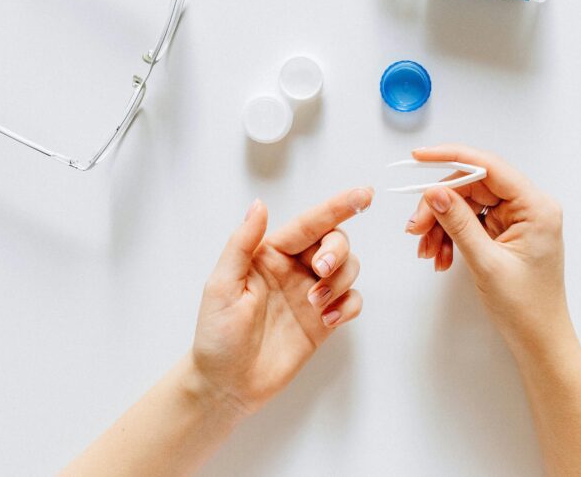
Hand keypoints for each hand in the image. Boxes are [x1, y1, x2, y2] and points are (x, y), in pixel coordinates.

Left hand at [191, 187, 372, 415]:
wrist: (226, 384)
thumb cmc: (216, 335)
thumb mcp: (222, 285)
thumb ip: (242, 244)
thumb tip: (259, 205)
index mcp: (270, 253)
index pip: (309, 223)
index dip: (337, 206)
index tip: (364, 195)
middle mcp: (294, 269)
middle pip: (335, 241)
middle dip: (337, 250)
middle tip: (322, 269)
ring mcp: (311, 294)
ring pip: (348, 269)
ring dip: (340, 280)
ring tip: (316, 304)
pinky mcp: (323, 321)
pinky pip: (352, 301)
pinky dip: (347, 306)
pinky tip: (327, 320)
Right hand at [405, 144, 567, 352]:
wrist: (539, 341)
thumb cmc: (526, 307)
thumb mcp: (486, 262)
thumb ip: (458, 222)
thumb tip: (434, 191)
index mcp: (536, 207)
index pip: (489, 166)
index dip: (451, 157)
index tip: (419, 157)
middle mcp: (529, 206)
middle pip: (473, 186)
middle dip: (439, 205)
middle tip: (415, 228)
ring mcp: (518, 219)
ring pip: (467, 204)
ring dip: (442, 225)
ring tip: (427, 251)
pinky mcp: (507, 232)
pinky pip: (471, 221)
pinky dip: (451, 236)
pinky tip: (440, 255)